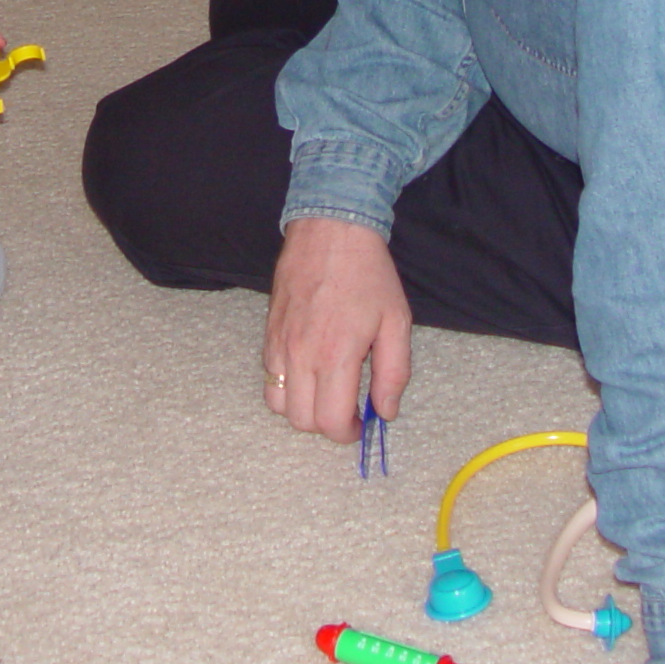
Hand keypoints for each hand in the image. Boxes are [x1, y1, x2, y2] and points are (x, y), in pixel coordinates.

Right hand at [262, 217, 411, 441]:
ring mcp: (279, 345)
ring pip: (278, 405)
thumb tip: (385, 411)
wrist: (331, 230)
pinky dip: (286, 386)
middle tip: (346, 408)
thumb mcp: (396, 322)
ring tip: (324, 392)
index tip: (362, 423)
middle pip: (301, 421)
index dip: (348, 434)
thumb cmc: (368, 274)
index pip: (331, 422)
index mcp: (336, 355)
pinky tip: (309, 370)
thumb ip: (394, 373)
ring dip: (302, 409)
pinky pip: (268, 378)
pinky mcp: (268, 333)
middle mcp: (301, 355)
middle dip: (326, 425)